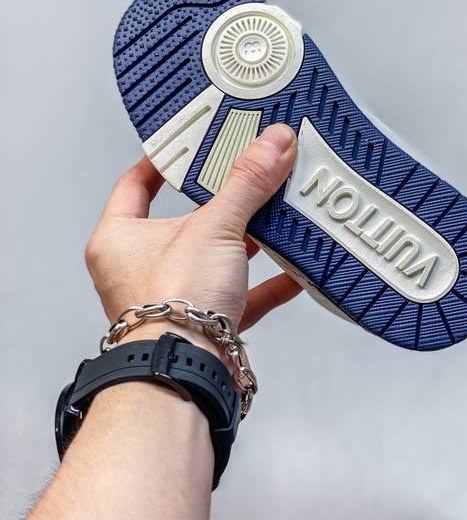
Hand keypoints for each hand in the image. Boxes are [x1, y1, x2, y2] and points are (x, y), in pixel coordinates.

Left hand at [85, 123, 300, 351]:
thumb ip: (246, 184)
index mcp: (120, 239)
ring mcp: (173, 297)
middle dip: (218, 203)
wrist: (185, 374)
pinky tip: (293, 271)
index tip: (188, 147)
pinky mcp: (203, 324)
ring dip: (245, 242)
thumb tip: (270, 145)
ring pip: (213, 259)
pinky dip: (267, 283)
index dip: (162, 163)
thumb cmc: (170, 309)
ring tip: (273, 217)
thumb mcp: (214, 227)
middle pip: (182, 222)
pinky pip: (240, 296)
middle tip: (242, 177)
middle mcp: (140, 269)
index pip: (135, 185)